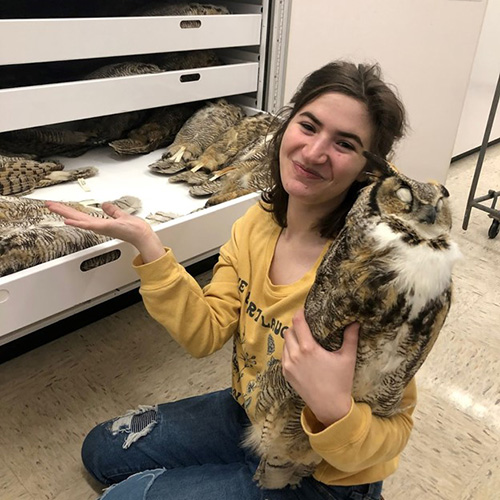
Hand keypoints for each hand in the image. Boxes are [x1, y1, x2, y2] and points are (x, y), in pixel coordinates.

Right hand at [45, 201, 164, 262]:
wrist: (141, 235)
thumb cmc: (134, 228)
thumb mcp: (120, 216)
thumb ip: (113, 211)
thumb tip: (106, 205)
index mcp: (100, 222)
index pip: (81, 215)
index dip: (69, 210)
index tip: (58, 205)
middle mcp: (97, 225)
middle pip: (75, 216)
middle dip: (62, 210)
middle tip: (48, 204)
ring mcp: (99, 227)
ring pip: (78, 219)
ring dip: (65, 213)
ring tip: (53, 207)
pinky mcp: (104, 228)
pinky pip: (88, 225)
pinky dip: (77, 223)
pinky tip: (67, 221)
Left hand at [282, 308, 358, 426]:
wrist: (330, 407)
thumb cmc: (340, 382)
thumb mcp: (347, 358)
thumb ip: (350, 337)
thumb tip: (355, 321)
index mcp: (308, 348)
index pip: (297, 322)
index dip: (300, 313)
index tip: (306, 310)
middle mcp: (295, 355)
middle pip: (289, 331)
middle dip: (296, 326)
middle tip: (307, 325)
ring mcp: (288, 365)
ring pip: (285, 342)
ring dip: (292, 338)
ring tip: (304, 338)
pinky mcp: (286, 374)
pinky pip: (284, 355)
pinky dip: (290, 350)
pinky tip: (301, 353)